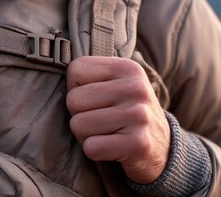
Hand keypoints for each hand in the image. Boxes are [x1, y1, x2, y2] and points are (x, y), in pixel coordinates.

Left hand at [66, 56, 170, 183]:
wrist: (162, 147)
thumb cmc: (129, 113)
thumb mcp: (120, 85)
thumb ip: (93, 75)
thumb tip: (58, 69)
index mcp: (128, 68)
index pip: (76, 69)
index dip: (76, 88)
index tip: (95, 99)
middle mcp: (136, 88)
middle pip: (74, 99)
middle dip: (79, 115)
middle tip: (101, 121)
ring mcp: (139, 116)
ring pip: (79, 125)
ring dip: (86, 136)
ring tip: (107, 134)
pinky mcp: (138, 143)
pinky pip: (92, 147)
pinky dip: (96, 152)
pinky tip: (112, 148)